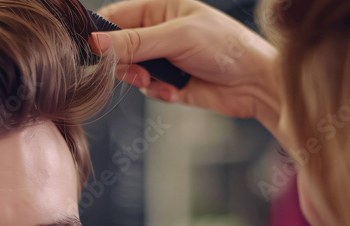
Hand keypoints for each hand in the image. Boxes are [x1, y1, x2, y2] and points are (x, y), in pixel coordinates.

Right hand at [89, 0, 284, 142]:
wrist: (255, 83)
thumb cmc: (226, 47)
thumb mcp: (177, 37)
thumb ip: (135, 41)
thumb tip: (95, 42)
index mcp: (158, 8)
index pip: (114, 17)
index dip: (101, 34)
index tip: (94, 51)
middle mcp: (157, 31)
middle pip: (117, 47)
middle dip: (124, 63)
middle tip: (138, 72)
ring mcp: (163, 57)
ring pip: (130, 71)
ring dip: (143, 80)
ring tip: (165, 81)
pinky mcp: (169, 82)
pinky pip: (148, 89)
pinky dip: (159, 92)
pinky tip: (179, 90)